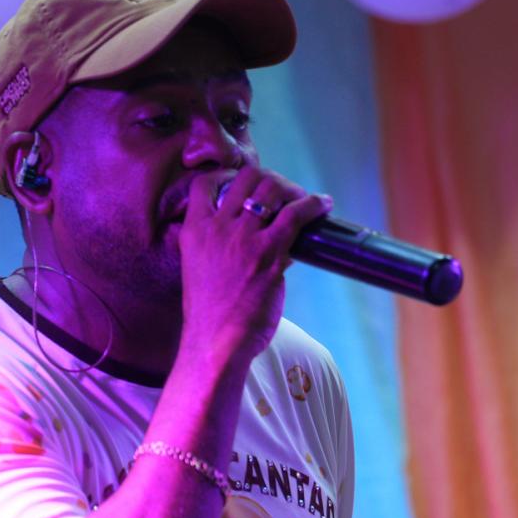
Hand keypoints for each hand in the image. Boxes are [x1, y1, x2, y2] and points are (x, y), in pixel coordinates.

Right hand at [177, 162, 331, 361]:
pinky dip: (313, 204)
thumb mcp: (201, 269)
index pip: (205, 183)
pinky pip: (296, 214)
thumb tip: (260, 235)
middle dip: (269, 179)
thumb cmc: (211, 313)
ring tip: (303, 199)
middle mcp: (216, 228)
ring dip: (292, 189)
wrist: (215, 341)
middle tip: (283, 193)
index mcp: (194, 230)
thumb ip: (221, 247)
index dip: (229, 176)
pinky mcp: (269, 252)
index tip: (247, 184)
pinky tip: (323, 204)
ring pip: (271, 188)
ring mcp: (243, 238)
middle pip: (246, 178)